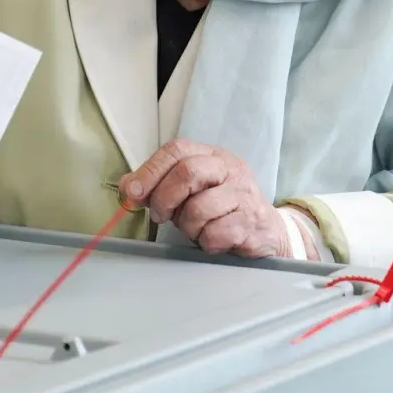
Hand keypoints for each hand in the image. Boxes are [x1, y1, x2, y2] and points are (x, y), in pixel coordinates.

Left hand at [117, 140, 289, 258]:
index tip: (132, 193)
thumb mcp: (189, 191)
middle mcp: (230, 169)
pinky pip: (216, 233)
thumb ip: (158, 186)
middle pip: (187, 173)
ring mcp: (244, 194)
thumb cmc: (220, 209)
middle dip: (164, 198)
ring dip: (187, 225)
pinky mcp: (251, 222)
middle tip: (161, 216)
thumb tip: (126, 187)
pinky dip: (206, 241)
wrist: (265, 231)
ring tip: (194, 229)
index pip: (176, 150)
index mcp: (211, 155)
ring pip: (199, 207)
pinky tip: (212, 240)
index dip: (149, 171)